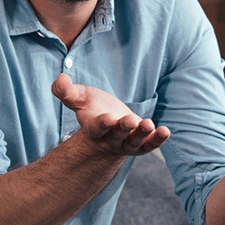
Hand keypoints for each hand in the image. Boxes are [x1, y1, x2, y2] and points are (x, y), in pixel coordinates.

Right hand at [52, 73, 169, 155]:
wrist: (107, 126)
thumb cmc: (92, 108)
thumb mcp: (79, 98)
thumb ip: (67, 91)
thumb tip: (59, 79)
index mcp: (93, 128)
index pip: (97, 128)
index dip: (102, 124)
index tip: (108, 119)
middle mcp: (110, 139)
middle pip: (117, 135)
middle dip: (124, 128)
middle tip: (131, 120)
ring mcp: (126, 143)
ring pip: (134, 142)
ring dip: (142, 134)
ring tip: (149, 124)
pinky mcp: (140, 144)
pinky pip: (149, 145)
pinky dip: (157, 140)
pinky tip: (165, 131)